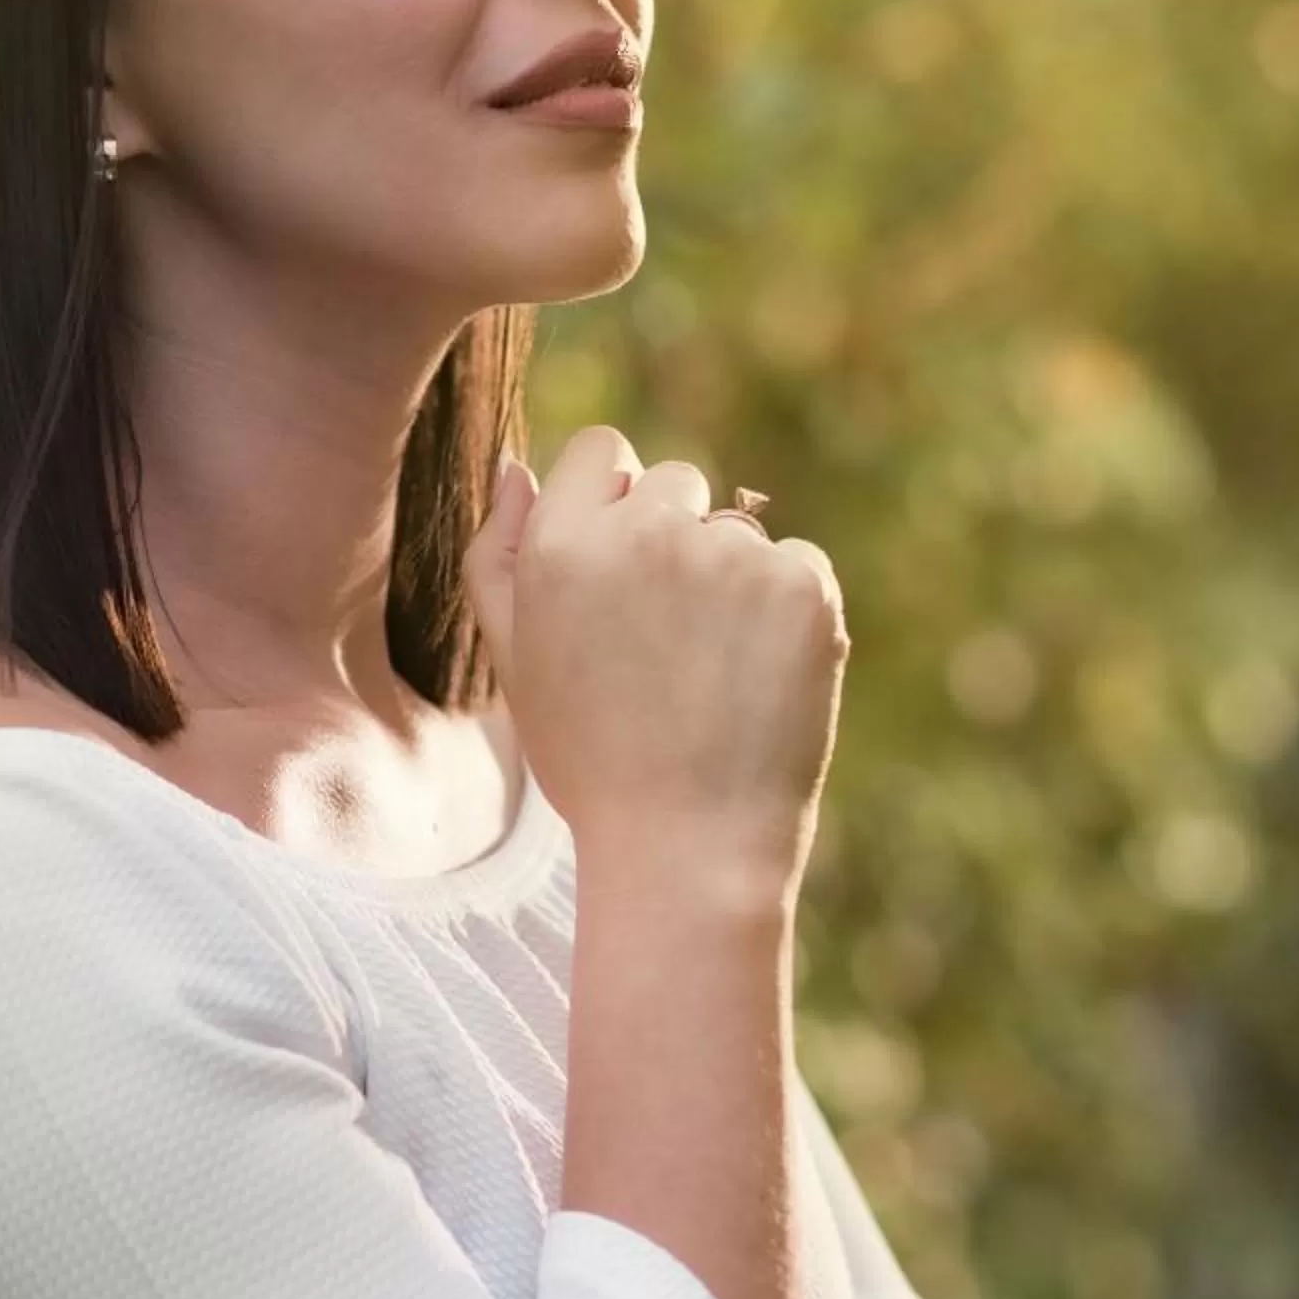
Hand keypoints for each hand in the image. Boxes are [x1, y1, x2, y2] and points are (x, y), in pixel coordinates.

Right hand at [463, 423, 848, 901]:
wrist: (687, 846)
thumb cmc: (592, 759)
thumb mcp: (515, 665)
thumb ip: (498, 556)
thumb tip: (519, 465)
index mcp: (560, 547)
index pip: (602, 451)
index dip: (613, 505)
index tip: (621, 573)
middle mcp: (642, 534)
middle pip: (674, 481)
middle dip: (673, 540)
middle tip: (665, 643)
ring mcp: (728, 555)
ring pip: (737, 530)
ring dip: (731, 582)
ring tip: (710, 676)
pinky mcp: (800, 585)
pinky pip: (796, 566)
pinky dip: (787, 613)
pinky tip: (757, 681)